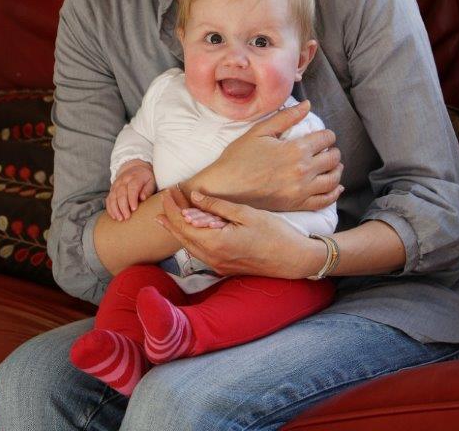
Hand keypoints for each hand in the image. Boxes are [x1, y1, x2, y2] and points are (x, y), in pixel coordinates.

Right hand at [106, 160, 156, 220]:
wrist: (135, 169)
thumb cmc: (145, 178)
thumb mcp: (151, 181)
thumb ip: (148, 190)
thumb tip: (143, 198)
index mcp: (134, 177)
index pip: (132, 188)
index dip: (132, 199)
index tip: (134, 209)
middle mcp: (123, 180)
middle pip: (121, 194)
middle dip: (123, 207)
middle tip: (127, 217)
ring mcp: (116, 185)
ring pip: (113, 197)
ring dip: (115, 209)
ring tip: (120, 218)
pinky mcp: (112, 190)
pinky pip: (108, 199)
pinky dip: (110, 208)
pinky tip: (114, 216)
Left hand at [158, 188, 321, 277]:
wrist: (293, 259)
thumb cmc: (274, 234)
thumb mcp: (245, 214)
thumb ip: (217, 206)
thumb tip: (195, 196)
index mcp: (216, 243)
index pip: (183, 223)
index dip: (173, 206)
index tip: (169, 190)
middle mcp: (212, 257)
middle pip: (182, 236)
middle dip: (170, 216)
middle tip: (165, 198)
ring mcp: (218, 265)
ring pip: (189, 245)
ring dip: (177, 228)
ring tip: (167, 214)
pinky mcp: (224, 267)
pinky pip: (199, 251)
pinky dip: (190, 237)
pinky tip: (189, 229)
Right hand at [186, 100, 342, 211]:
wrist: (225, 188)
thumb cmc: (239, 157)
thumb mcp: (260, 131)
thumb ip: (286, 117)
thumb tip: (307, 105)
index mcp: (296, 149)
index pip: (326, 138)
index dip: (327, 135)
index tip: (323, 136)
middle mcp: (303, 171)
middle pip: (333, 158)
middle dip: (333, 151)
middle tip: (327, 149)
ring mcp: (301, 190)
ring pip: (333, 180)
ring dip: (336, 170)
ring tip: (332, 166)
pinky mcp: (297, 205)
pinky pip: (325, 201)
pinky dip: (334, 193)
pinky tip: (335, 187)